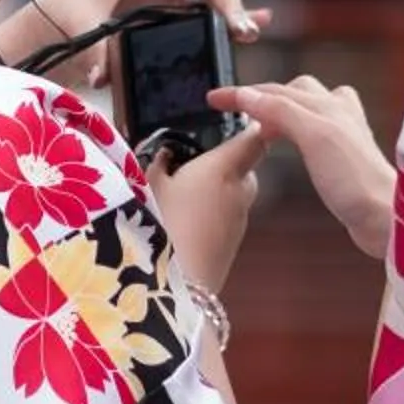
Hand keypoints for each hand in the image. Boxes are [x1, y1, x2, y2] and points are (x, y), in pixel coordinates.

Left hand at [0, 0, 267, 85]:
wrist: (55, 36)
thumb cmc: (65, 18)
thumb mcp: (77, 26)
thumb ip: (91, 47)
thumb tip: (102, 75)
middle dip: (229, 1)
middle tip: (236, 27)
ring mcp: (173, 8)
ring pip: (216, 5)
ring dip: (235, 17)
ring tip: (246, 35)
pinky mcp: (174, 31)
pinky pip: (209, 25)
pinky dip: (231, 25)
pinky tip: (254, 30)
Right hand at [147, 124, 269, 294]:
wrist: (179, 287)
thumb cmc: (161, 227)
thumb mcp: (147, 186)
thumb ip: (157, 163)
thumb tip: (163, 154)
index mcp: (223, 167)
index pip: (255, 136)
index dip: (253, 124)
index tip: (238, 116)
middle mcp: (240, 190)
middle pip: (249, 164)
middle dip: (230, 158)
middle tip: (198, 157)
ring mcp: (240, 219)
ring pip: (239, 191)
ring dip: (222, 186)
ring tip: (188, 190)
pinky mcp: (234, 242)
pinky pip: (230, 214)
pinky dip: (216, 210)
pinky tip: (189, 219)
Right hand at [209, 77, 394, 260]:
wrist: (386, 216)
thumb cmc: (355, 179)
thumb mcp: (313, 136)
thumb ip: (281, 111)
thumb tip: (249, 95)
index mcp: (329, 103)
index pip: (274, 90)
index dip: (242, 93)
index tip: (214, 99)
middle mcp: (337, 112)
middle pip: (293, 92)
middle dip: (263, 96)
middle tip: (235, 111)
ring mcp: (343, 134)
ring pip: (305, 108)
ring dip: (280, 110)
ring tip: (259, 123)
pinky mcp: (345, 157)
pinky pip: (313, 130)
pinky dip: (295, 129)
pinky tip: (294, 143)